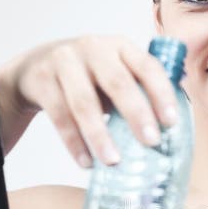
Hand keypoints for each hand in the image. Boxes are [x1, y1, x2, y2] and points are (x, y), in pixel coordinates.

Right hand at [0, 34, 179, 166]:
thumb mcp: (115, 72)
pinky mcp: (42, 80)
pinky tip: (86, 162)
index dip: (161, 93)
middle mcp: (93, 48)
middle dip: (136, 114)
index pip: (147, 66)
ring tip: (114, 161)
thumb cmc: (88, 76)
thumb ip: (140, 89)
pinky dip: (74, 142)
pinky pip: (59, 116)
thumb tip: (172, 125)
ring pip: (84, 103)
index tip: (171, 122)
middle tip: (150, 142)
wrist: (35, 67)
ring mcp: (64, 62)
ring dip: (100, 135)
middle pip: (117, 82)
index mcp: (120, 46)